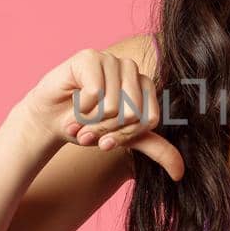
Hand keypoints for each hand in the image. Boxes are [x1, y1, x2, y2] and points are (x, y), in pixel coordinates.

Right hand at [18, 47, 184, 180]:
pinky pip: (96, 91)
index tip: (107, 140)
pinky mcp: (90, 57)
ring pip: (113, 104)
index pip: (148, 120)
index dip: (125, 136)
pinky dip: (81, 106)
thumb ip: (155, 149)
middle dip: (106, 130)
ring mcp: (111, 60)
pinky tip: (73, 101)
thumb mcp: (124, 140)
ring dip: (91, 121)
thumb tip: (179, 173)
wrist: (50, 120)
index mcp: (145, 87)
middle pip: (132, 113)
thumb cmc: (88, 126)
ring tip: (80, 118)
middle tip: (88, 129)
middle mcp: (132, 69)